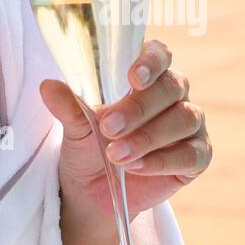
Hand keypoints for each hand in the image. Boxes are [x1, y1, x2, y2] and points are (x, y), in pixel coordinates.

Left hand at [40, 39, 210, 220]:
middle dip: (139, 108)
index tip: (132, 77)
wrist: (94, 190)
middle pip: (171, 87)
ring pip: (183, 118)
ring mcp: (188, 123)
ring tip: (116, 154)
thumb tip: (47, 86)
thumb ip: (68, 105)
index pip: (159, 53)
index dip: (151, 61)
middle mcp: (173, 93)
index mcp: (145, 73)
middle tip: (108, 127)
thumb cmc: (88, 144)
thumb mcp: (74, 125)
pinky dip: (162, 160)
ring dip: (148, 136)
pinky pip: (191, 154)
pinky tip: (136, 167)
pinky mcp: (197, 156)